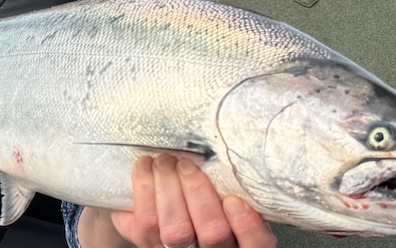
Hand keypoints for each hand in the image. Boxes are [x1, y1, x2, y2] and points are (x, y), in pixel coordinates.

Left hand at [110, 155, 275, 247]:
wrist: (172, 215)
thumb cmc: (211, 199)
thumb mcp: (237, 198)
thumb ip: (241, 187)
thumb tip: (243, 156)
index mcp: (241, 242)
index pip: (254, 245)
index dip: (246, 226)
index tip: (234, 200)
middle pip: (212, 233)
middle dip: (198, 193)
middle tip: (186, 164)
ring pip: (176, 232)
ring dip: (168, 189)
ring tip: (163, 162)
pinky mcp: (148, 244)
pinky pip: (141, 230)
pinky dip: (142, 196)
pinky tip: (143, 169)